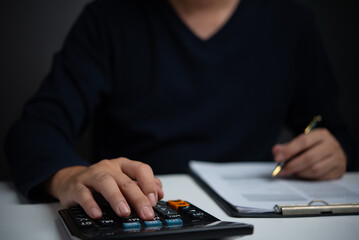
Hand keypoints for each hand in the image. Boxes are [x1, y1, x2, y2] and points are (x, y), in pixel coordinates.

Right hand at [45, 157, 163, 219]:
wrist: (70, 181)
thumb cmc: (101, 183)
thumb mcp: (123, 181)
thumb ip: (142, 186)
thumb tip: (159, 193)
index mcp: (123, 165)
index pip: (141, 169)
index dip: (149, 184)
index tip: (154, 200)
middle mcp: (109, 168)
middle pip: (126, 181)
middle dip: (138, 198)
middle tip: (146, 213)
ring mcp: (92, 175)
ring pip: (106, 183)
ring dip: (117, 198)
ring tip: (124, 212)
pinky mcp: (76, 187)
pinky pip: (83, 194)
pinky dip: (91, 204)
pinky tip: (97, 214)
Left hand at [272, 128, 346, 179]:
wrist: (333, 151)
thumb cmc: (314, 146)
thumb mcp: (302, 142)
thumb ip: (288, 147)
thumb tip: (276, 151)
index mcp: (321, 134)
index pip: (303, 142)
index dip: (288, 151)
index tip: (277, 158)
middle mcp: (332, 145)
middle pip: (309, 158)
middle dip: (292, 165)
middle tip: (281, 170)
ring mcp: (338, 159)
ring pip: (315, 169)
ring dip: (299, 172)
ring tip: (292, 171)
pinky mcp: (339, 171)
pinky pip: (320, 178)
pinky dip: (308, 177)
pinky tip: (302, 174)